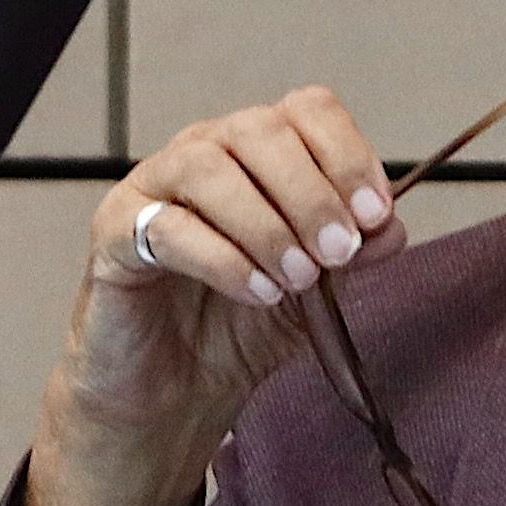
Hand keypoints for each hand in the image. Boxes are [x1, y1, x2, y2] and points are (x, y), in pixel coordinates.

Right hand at [14, 89, 405, 505]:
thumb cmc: (236, 328)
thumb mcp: (315, 292)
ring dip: (266, 224)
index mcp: (258, 154)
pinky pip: (168, 227)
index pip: (306, 112)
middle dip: (311, 192)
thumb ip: (353, 254)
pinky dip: (223, 258)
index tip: (374, 214)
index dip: (347, 155)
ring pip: (209, 168)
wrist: (171, 393)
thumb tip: (391, 225)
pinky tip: (255, 293)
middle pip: (259, 130)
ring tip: (296, 280)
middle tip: (338, 252)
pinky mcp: (114, 233)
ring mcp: (153, 188)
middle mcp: (204, 154)